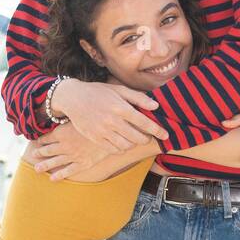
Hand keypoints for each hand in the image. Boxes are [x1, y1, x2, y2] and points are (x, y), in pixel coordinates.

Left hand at [30, 122, 115, 180]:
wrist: (112, 132)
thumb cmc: (96, 120)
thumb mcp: (79, 115)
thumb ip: (69, 115)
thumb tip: (60, 109)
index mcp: (61, 133)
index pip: (46, 137)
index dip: (40, 140)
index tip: (36, 142)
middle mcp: (64, 145)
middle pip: (47, 150)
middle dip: (39, 153)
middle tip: (33, 155)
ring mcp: (73, 156)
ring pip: (54, 162)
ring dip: (44, 165)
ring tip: (36, 169)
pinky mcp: (82, 163)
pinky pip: (68, 171)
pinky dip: (59, 175)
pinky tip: (52, 179)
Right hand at [51, 78, 168, 152]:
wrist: (73, 98)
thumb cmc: (99, 92)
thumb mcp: (119, 90)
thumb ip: (138, 98)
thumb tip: (155, 106)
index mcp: (120, 107)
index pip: (144, 122)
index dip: (157, 130)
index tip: (166, 134)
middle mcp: (112, 120)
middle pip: (137, 137)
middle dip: (146, 138)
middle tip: (147, 136)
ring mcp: (103, 131)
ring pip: (126, 145)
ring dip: (134, 143)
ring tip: (134, 138)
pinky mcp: (95, 139)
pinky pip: (114, 150)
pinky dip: (122, 148)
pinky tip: (123, 142)